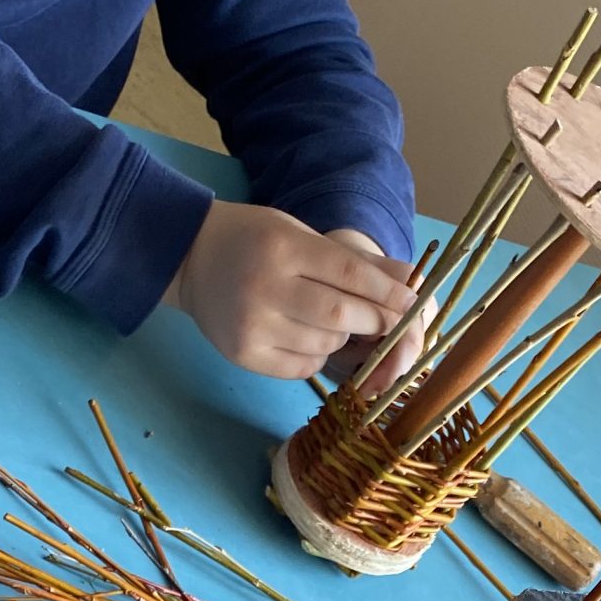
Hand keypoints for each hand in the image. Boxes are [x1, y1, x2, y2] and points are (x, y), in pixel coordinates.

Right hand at [171, 202, 425, 389]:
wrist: (190, 257)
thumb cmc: (254, 240)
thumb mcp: (299, 234)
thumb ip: (352, 260)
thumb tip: (409, 280)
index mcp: (282, 249)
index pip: (349, 275)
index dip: (386, 293)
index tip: (411, 303)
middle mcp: (264, 288)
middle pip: (340, 316)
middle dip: (374, 320)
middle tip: (387, 320)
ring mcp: (251, 326)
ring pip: (324, 344)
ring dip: (342, 337)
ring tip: (333, 320)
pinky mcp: (242, 355)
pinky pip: (302, 366)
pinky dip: (317, 354)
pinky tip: (306, 335)